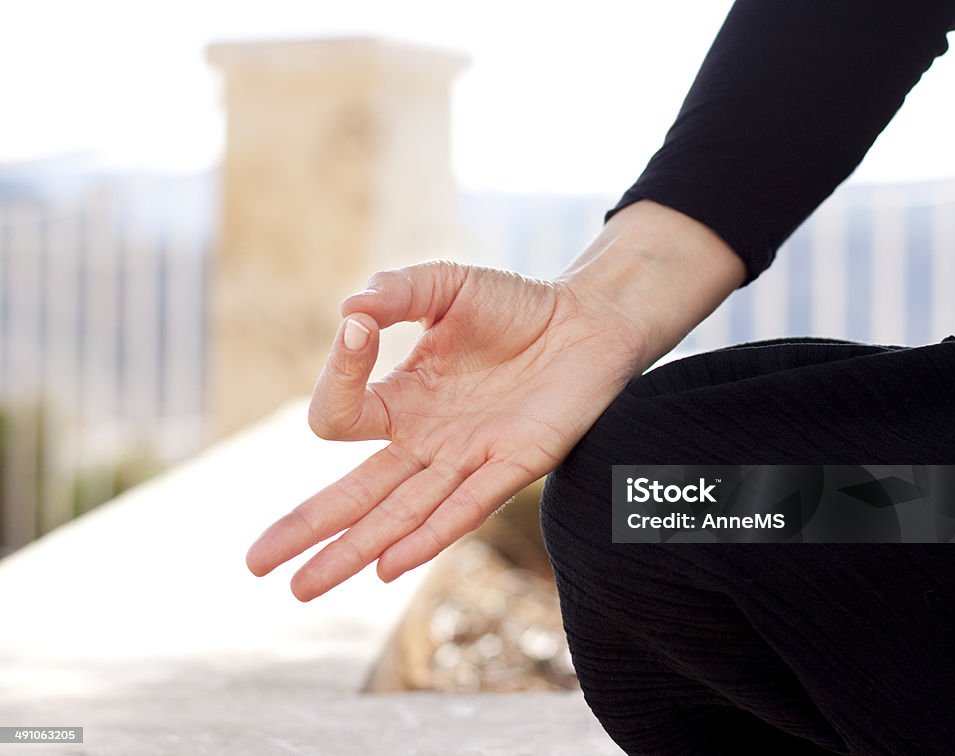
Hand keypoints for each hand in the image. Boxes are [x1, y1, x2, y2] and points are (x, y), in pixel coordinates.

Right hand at [246, 260, 646, 599]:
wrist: (587, 321)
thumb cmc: (515, 306)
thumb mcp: (447, 285)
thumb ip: (398, 292)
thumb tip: (349, 312)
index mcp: (403, 398)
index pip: (343, 414)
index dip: (337, 375)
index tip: (358, 331)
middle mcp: (427, 439)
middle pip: (355, 494)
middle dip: (306, 527)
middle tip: (255, 564)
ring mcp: (467, 458)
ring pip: (398, 516)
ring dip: (352, 551)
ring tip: (301, 589)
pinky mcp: (514, 466)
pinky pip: (464, 508)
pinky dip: (427, 537)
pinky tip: (386, 568)